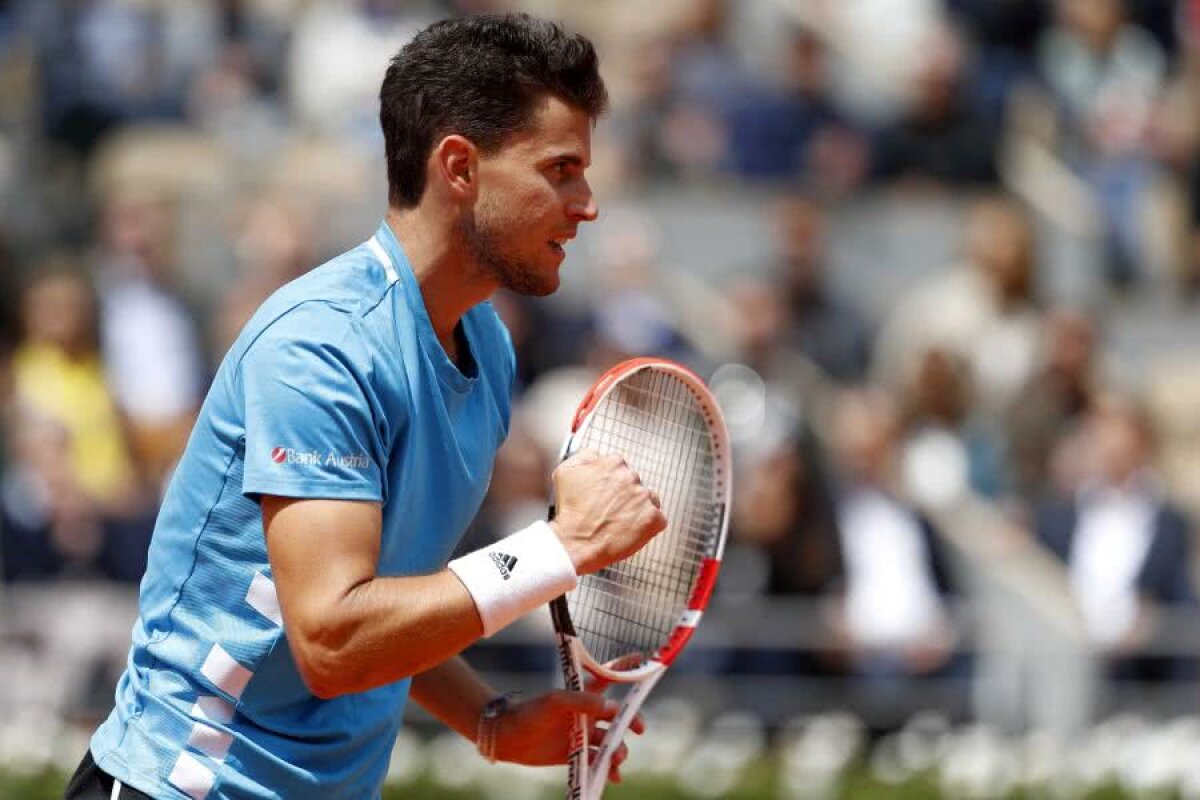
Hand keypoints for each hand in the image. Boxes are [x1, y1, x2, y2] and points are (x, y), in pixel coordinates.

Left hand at [491, 676, 644, 783]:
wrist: (507, 738)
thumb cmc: (528, 712)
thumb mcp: (555, 701)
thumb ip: (583, 702)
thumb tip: (613, 708)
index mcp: (584, 693)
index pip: (609, 676)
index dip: (627, 667)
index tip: (645, 659)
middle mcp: (587, 713)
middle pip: (619, 715)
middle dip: (632, 721)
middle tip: (639, 730)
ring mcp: (583, 734)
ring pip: (611, 741)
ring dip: (619, 750)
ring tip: (614, 759)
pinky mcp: (576, 754)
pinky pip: (599, 761)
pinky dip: (608, 770)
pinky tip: (612, 776)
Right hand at [549, 449, 666, 574]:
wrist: (576, 543)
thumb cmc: (570, 512)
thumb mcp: (565, 472)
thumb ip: (584, 456)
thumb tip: (597, 455)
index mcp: (614, 463)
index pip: (619, 467)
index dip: (610, 483)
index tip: (603, 493)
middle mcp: (631, 477)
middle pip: (633, 483)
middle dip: (623, 495)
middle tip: (608, 510)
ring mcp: (644, 497)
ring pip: (646, 499)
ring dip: (636, 508)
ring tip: (618, 521)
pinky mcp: (654, 518)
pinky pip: (657, 519)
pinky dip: (647, 525)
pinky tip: (630, 530)